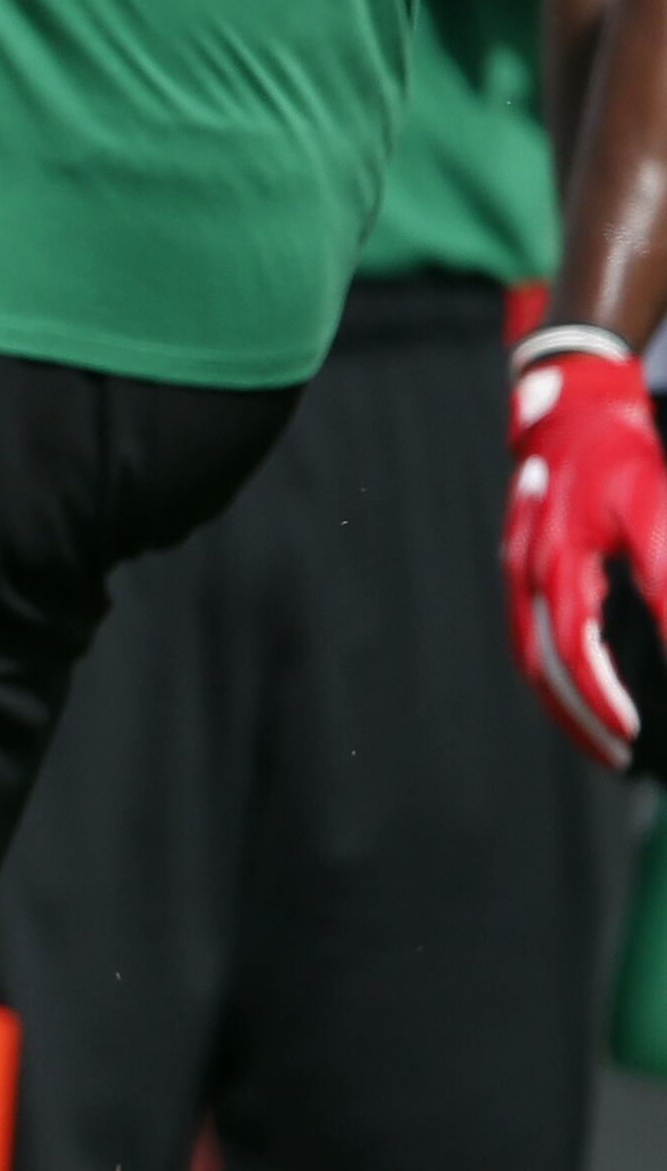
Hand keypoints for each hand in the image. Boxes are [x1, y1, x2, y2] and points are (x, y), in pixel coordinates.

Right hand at [504, 334, 666, 768]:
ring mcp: (518, 577)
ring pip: (530, 662)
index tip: (634, 729)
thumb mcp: (656, 511)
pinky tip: (579, 698)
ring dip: (563, 709)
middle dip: (581, 718)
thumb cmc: (623, 459)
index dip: (603, 696)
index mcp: (560, 560)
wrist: (572, 415)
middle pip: (544, 669)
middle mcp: (530, 575)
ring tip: (601, 742)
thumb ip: (662, 579)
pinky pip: (529, 643)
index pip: (575, 649)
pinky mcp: (521, 577)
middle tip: (620, 754)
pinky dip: (552, 680)